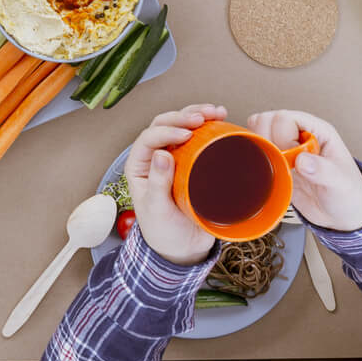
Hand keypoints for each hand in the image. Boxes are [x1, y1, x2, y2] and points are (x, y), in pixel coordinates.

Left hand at [124, 104, 223, 265]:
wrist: (183, 248)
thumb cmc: (163, 231)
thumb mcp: (157, 210)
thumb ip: (158, 184)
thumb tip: (161, 154)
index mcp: (140, 166)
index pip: (148, 139)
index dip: (166, 131)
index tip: (186, 134)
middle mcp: (155, 157)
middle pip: (165, 126)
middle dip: (183, 117)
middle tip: (203, 117)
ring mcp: (176, 157)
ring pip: (182, 126)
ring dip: (198, 114)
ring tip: (216, 112)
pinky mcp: (195, 161)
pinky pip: (199, 138)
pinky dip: (210, 126)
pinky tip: (222, 119)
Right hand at [248, 109, 361, 232]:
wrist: (340, 217)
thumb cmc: (348, 195)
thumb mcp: (341, 183)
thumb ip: (323, 170)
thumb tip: (303, 160)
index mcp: (318, 131)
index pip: (286, 118)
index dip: (284, 137)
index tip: (294, 158)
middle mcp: (300, 136)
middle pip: (267, 121)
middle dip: (269, 142)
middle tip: (282, 161)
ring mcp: (287, 148)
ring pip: (258, 131)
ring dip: (262, 149)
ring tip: (277, 166)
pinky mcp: (278, 162)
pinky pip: (257, 149)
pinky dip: (256, 158)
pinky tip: (270, 171)